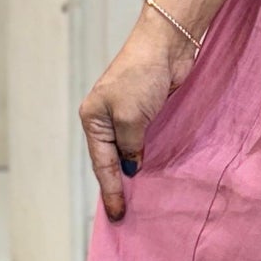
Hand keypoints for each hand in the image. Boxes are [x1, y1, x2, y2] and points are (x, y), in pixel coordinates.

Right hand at [79, 11, 197, 221]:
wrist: (167, 45)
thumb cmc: (142, 76)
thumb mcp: (131, 117)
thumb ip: (130, 146)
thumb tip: (131, 166)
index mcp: (93, 118)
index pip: (101, 164)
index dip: (110, 191)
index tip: (117, 214)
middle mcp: (107, 118)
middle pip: (111, 160)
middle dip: (117, 186)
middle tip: (125, 215)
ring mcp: (128, 115)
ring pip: (129, 152)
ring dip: (135, 173)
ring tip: (141, 201)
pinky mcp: (149, 111)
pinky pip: (146, 141)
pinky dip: (149, 158)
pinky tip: (155, 173)